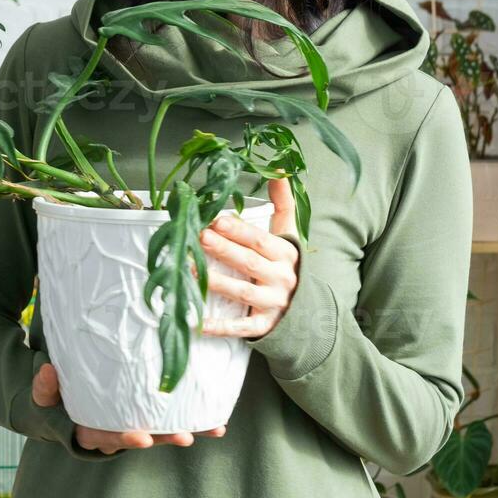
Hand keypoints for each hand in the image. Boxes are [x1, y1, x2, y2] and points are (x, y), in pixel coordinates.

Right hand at [31, 361, 225, 454]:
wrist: (61, 401)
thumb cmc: (53, 397)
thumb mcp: (42, 393)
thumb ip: (44, 387)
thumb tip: (47, 372)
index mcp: (87, 430)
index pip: (104, 436)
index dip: (122, 438)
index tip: (141, 438)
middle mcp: (113, 432)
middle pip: (140, 437)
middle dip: (163, 438)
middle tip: (184, 436)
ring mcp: (132, 425)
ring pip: (160, 431)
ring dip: (186, 431)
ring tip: (211, 430)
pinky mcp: (147, 416)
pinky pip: (170, 420)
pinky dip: (193, 422)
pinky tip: (218, 423)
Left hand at [199, 178, 301, 340]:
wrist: (308, 310)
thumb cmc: (288, 267)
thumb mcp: (289, 236)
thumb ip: (283, 204)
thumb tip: (279, 170)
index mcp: (285, 255)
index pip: (260, 241)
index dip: (238, 231)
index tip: (216, 220)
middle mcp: (281, 279)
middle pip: (249, 263)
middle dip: (224, 250)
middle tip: (199, 237)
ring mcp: (273, 304)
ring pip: (242, 292)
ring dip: (215, 281)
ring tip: (189, 269)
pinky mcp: (265, 326)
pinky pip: (241, 327)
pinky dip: (219, 326)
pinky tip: (197, 321)